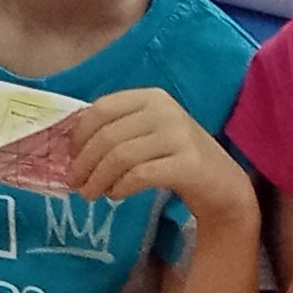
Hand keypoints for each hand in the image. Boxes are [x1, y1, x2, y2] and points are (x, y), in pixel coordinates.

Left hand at [71, 86, 253, 225]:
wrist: (223, 185)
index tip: (68, 157)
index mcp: (151, 97)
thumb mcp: (146, 135)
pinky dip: (120, 187)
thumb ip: (116, 132)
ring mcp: (179, 136)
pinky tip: (115, 195)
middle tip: (74, 184)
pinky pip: (140, 174)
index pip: (102, 108)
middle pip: (108, 135)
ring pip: (121, 156)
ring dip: (98, 179)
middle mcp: (165, 110)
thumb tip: (70, 149)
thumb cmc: (176, 158)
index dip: (79, 134)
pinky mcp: (188, 164)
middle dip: (84, 162)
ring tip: (90, 194)